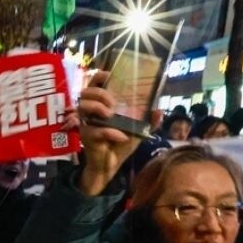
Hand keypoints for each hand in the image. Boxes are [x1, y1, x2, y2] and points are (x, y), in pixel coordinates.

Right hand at [77, 71, 141, 195]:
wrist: (110, 166)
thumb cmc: (120, 145)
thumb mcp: (137, 131)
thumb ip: (148, 121)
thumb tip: (159, 110)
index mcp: (101, 106)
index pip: (94, 85)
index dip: (99, 77)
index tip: (110, 76)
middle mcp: (90, 113)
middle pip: (85, 93)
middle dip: (100, 94)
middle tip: (113, 104)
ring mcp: (87, 124)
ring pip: (84, 107)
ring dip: (98, 107)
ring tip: (110, 115)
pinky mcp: (87, 137)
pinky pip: (95, 131)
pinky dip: (110, 132)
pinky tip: (121, 137)